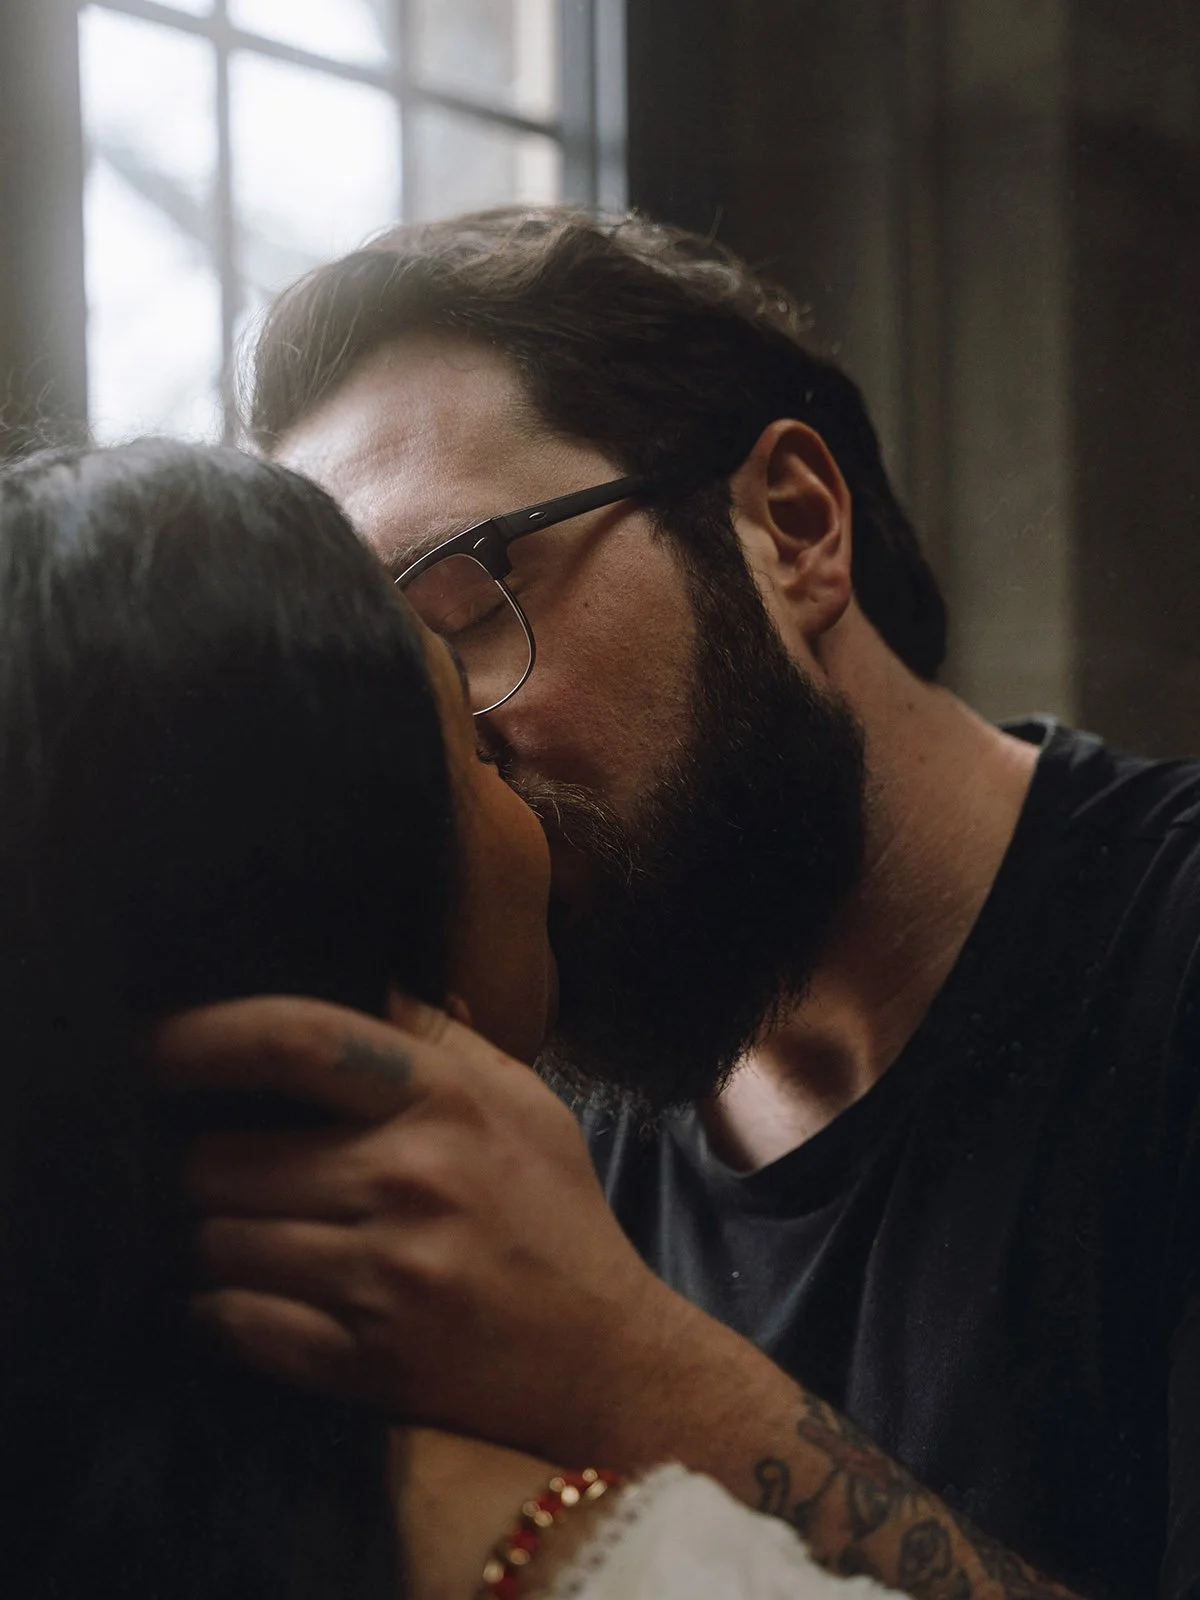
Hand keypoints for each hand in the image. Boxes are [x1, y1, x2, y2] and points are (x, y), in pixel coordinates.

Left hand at [153, 993, 705, 1464]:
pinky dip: (219, 1312)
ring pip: (215, 1244)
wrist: (607, 1360)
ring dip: (212, 1242)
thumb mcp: (524, 1103)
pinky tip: (242, 1299)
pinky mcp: (364, 1362)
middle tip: (221, 1174)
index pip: (297, 1041)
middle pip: (222, 1159)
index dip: (204, 1036)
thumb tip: (365, 978)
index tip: (151, 1045)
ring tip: (244, 1238)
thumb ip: (443, 1038)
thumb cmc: (559, 1217)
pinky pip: (233, 1324)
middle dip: (206, 1167)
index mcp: (444, 1102)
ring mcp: (384, 1277)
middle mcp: (408, 1180)